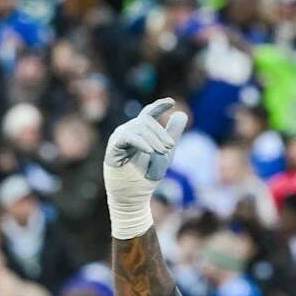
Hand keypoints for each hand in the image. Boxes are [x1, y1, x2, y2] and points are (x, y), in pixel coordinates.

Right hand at [104, 98, 187, 239]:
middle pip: (146, 121)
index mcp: (141, 132)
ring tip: (162, 152)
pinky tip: (150, 151)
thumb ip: (174, 134)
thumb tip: (182, 113)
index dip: (159, 105)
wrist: (134, 194)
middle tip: (170, 147)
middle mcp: (129, 131)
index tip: (171, 102)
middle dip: (161, 133)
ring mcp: (119, 138)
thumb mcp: (166, 153)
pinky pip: (126, 137)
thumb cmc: (148, 174)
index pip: (149, 113)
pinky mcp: (113, 148)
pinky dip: (140, 142)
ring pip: (138, 128)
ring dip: (154, 139)